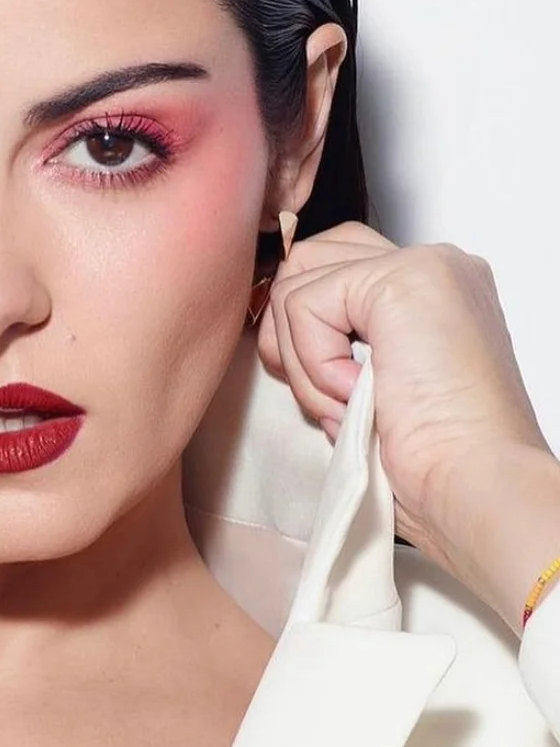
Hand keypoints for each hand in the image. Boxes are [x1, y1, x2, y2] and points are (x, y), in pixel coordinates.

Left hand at [254, 221, 554, 626]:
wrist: (469, 486)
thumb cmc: (429, 458)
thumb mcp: (369, 384)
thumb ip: (337, 340)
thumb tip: (276, 332)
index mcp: (431, 289)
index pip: (333, 264)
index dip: (302, 323)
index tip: (316, 383)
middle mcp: (431, 266)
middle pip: (306, 260)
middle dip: (288, 333)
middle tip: (319, 395)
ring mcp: (418, 265)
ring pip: (295, 286)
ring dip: (302, 361)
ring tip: (346, 406)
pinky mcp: (398, 278)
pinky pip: (303, 305)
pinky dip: (314, 363)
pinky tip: (358, 396)